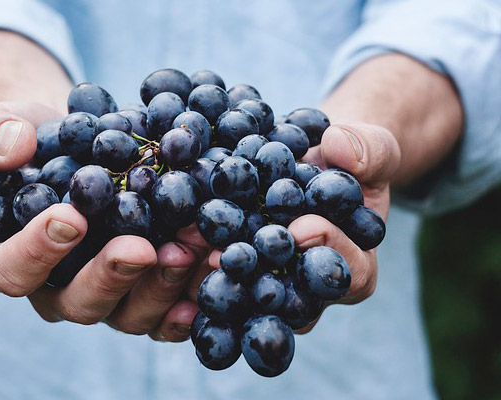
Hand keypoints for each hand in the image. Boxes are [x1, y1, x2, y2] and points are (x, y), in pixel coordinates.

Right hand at [0, 101, 208, 341]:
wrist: (80, 144)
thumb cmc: (31, 141)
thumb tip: (13, 147)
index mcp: (12, 257)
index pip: (12, 270)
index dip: (37, 251)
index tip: (71, 218)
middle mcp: (60, 288)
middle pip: (79, 302)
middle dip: (112, 276)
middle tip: (141, 248)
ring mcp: (109, 294)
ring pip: (131, 313)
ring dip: (163, 286)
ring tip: (191, 249)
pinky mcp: (147, 290)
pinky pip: (169, 311)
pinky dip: (192, 297)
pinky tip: (213, 272)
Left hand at [190, 122, 400, 333]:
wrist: (315, 163)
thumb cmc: (349, 161)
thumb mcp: (372, 148)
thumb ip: (369, 150)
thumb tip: (340, 148)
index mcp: (354, 266)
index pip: (349, 273)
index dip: (329, 251)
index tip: (302, 226)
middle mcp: (310, 288)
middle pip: (291, 298)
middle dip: (261, 275)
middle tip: (230, 255)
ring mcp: (272, 284)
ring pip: (248, 296)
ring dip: (219, 276)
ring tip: (191, 251)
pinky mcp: (240, 272)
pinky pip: (220, 276)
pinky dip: (195, 263)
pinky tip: (172, 245)